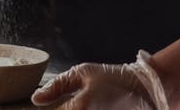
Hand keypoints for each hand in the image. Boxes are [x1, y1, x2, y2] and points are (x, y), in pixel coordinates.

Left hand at [31, 52, 169, 109]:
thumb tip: (36, 99)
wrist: (144, 90)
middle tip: (76, 101)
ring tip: (85, 102)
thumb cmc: (113, 78)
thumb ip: (57, 86)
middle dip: (63, 109)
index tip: (47, 104)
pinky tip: (90, 106)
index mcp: (80, 108)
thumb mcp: (84, 73)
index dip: (49, 107)